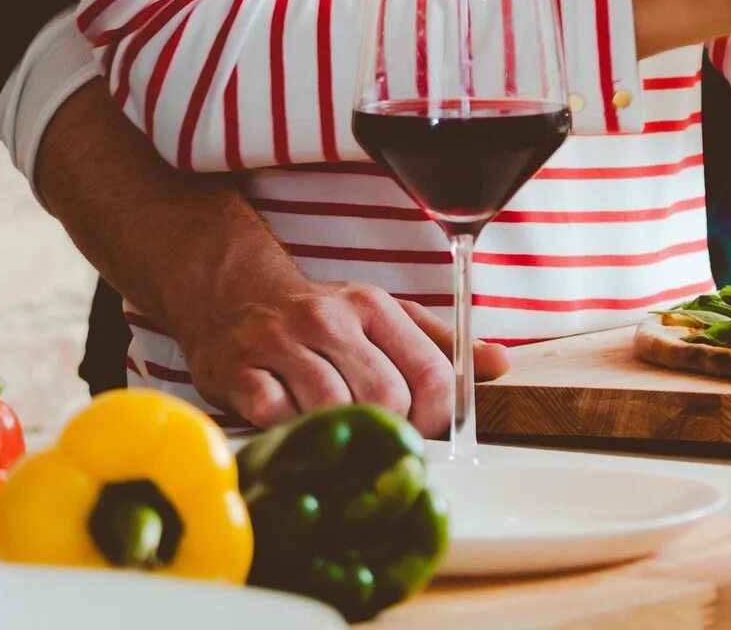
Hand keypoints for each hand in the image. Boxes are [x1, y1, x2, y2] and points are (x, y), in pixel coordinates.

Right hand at [174, 260, 509, 436]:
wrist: (231, 294)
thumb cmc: (318, 316)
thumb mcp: (383, 317)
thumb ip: (440, 343)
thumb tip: (499, 364)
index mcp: (374, 307)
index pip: (430, 375)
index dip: (435, 419)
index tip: (421, 432)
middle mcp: (330, 319)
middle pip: (385, 398)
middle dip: (384, 429)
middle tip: (370, 436)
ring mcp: (281, 341)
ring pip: (330, 407)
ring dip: (334, 431)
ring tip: (328, 427)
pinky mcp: (237, 367)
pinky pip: (273, 413)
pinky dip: (285, 428)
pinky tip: (286, 419)